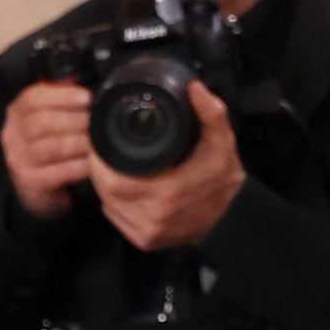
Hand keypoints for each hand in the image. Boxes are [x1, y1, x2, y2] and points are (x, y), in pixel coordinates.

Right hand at [0, 78, 95, 217]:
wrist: (34, 183)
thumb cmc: (47, 140)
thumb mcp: (48, 114)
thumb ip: (61, 96)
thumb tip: (86, 77)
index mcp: (17, 112)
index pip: (33, 98)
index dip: (62, 96)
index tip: (86, 97)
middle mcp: (12, 135)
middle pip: (42, 123)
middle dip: (75, 120)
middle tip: (96, 121)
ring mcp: (18, 160)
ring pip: (51, 148)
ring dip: (79, 143)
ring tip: (96, 140)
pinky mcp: (29, 182)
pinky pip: (58, 173)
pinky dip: (78, 166)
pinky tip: (92, 162)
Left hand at [90, 80, 244, 255]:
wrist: (231, 215)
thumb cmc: (223, 176)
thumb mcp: (222, 140)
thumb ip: (211, 112)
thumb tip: (193, 88)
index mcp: (168, 193)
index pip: (114, 182)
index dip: (100, 163)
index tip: (98, 144)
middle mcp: (154, 218)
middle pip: (106, 194)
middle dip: (100, 171)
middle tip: (101, 152)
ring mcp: (148, 233)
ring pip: (109, 207)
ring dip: (105, 187)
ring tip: (111, 166)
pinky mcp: (145, 242)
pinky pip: (117, 219)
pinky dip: (114, 203)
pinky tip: (122, 188)